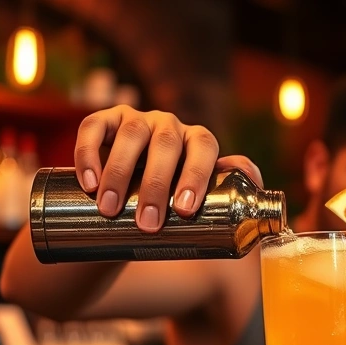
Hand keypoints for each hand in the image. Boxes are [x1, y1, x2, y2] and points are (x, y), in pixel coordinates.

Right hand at [74, 105, 262, 231]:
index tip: (184, 210)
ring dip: (120, 172)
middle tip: (147, 223)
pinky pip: (94, 128)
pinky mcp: (104, 121)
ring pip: (131, 135)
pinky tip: (88, 183)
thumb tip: (257, 185)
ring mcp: (136, 120)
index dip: (196, 175)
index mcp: (198, 142)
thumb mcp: (200, 199)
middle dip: (156, 184)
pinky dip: (89, 154)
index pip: (204, 148)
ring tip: (111, 209)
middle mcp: (169, 126)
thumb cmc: (171, 203)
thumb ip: (228, 189)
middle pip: (166, 144)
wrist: (128, 206)